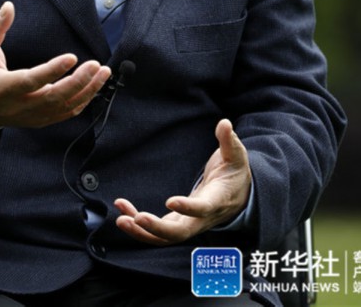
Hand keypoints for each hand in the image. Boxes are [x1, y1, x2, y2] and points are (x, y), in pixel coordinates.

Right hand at [0, 1, 111, 128]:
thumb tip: (8, 6)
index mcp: (1, 88)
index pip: (31, 81)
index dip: (52, 71)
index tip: (71, 57)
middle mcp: (17, 106)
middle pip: (53, 98)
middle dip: (78, 82)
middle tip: (96, 65)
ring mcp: (29, 116)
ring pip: (63, 108)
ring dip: (86, 91)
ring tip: (103, 73)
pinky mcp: (37, 120)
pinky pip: (63, 114)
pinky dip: (81, 102)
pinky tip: (94, 87)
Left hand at [114, 119, 250, 244]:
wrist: (239, 196)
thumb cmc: (235, 173)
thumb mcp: (236, 155)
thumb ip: (229, 140)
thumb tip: (224, 123)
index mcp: (217, 200)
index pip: (203, 209)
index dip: (188, 208)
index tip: (170, 201)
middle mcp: (202, 218)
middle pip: (180, 233)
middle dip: (157, 228)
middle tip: (137, 218)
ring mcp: (189, 223)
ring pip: (165, 238)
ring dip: (142, 232)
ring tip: (121, 218)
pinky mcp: (178, 222)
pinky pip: (157, 231)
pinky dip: (139, 224)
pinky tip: (123, 210)